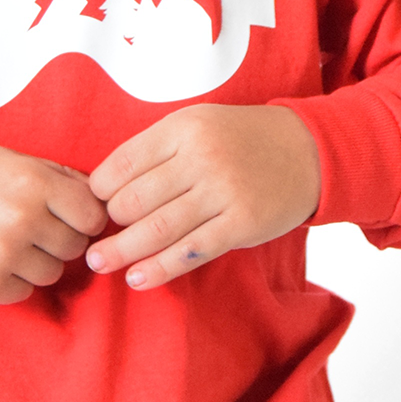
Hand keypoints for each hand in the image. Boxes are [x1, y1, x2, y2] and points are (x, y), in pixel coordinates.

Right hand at [0, 145, 108, 303]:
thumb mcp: (14, 160)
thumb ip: (60, 176)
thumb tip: (102, 198)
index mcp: (33, 181)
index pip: (92, 215)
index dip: (85, 217)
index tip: (70, 216)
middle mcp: (22, 218)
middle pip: (75, 247)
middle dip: (60, 239)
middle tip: (33, 228)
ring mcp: (4, 254)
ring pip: (51, 273)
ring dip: (37, 261)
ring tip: (8, 241)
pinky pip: (24, 292)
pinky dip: (13, 280)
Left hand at [84, 105, 321, 290]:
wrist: (307, 151)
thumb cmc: (242, 139)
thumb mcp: (198, 123)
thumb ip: (158, 149)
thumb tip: (108, 186)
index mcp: (183, 127)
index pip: (124, 162)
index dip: (100, 188)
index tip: (93, 204)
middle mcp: (201, 157)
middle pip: (136, 199)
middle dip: (110, 223)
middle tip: (95, 238)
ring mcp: (222, 192)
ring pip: (158, 229)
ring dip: (123, 251)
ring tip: (99, 263)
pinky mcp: (241, 225)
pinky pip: (190, 252)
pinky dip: (159, 269)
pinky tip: (137, 278)